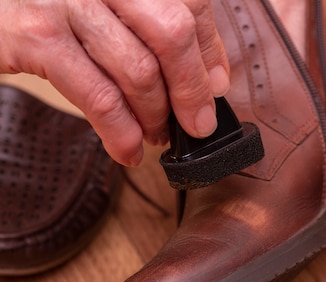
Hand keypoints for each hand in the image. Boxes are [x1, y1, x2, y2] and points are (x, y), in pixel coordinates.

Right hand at [0, 0, 228, 165]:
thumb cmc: (48, 8)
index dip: (210, 52)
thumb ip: (157, 31)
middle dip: (191, 90)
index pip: (190, 4)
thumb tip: (214, 80)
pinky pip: (100, 96)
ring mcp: (66, 0)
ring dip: (154, 117)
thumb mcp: (104, 6)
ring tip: (154, 136)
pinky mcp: (36, 35)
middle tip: (195, 125)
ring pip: (139, 70)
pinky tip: (126, 151)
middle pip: (173, 33)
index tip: (216, 88)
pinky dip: (120, 134)